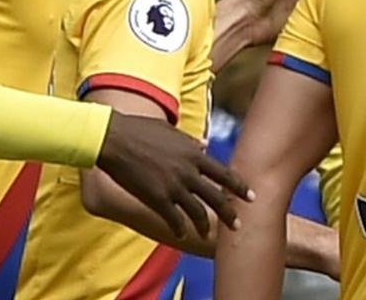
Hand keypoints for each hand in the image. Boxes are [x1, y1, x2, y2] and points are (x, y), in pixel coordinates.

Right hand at [96, 110, 251, 238]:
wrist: (114, 138)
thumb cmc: (141, 130)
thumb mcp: (171, 131)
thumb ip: (191, 141)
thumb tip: (205, 145)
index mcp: (194, 153)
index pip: (224, 174)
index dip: (240, 187)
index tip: (251, 197)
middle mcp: (188, 171)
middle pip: (216, 197)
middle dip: (230, 213)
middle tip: (238, 225)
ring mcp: (173, 186)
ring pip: (197, 212)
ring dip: (204, 226)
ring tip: (206, 235)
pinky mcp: (156, 198)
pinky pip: (174, 219)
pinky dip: (180, 227)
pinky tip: (182, 233)